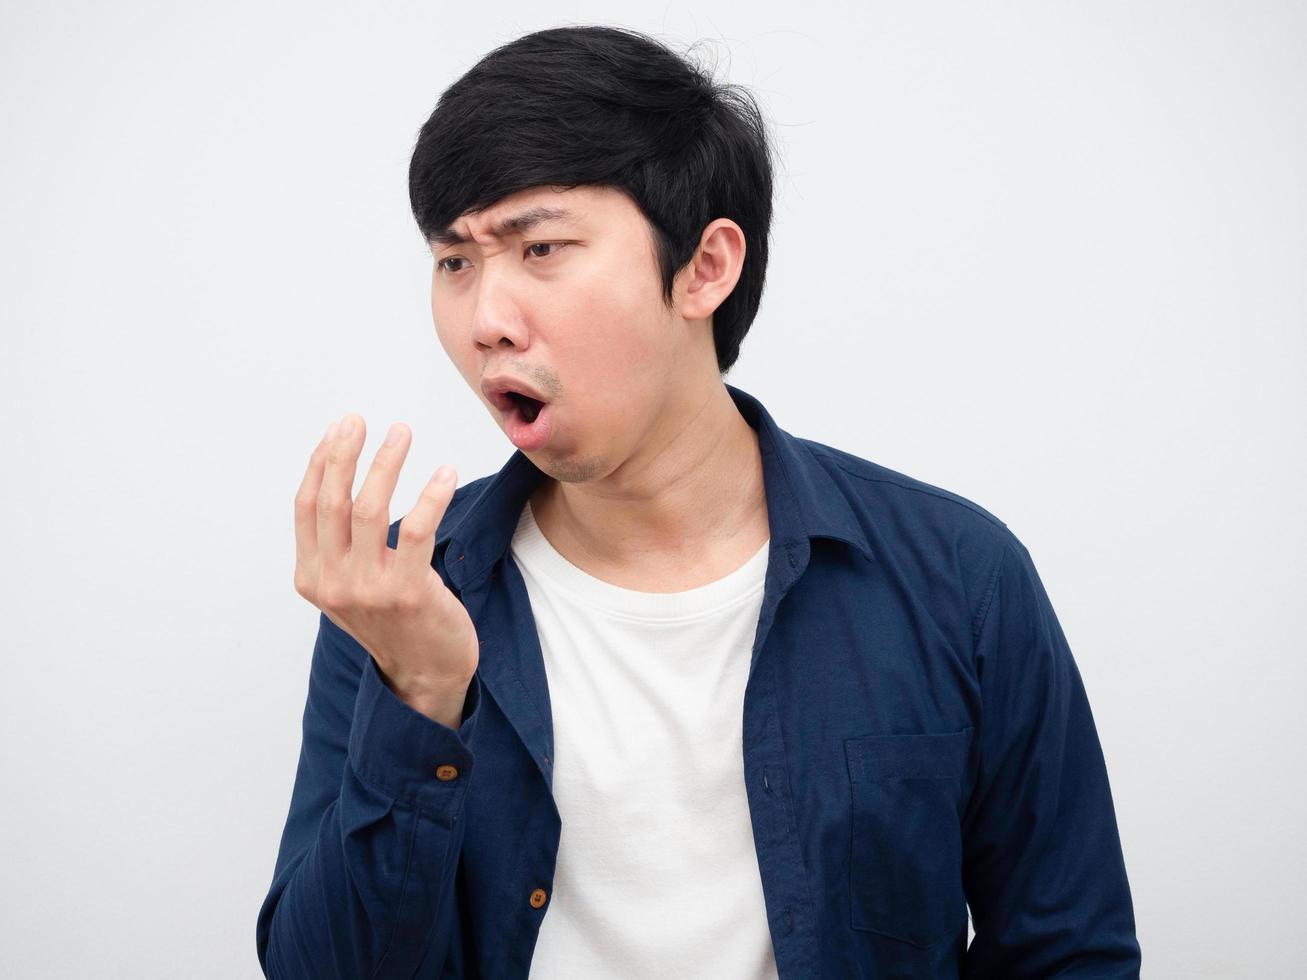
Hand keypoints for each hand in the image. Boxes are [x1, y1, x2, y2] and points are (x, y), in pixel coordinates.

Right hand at [293, 413, 477, 705]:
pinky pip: (416, 528)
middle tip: (361, 421)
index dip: (321, 463)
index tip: (339, 430)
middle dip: (344, 453)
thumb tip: (339, 475)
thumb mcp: (350, 586)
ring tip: (402, 433)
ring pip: (369, 509)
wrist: (425, 672)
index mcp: (311, 578)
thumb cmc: (394, 620)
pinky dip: (430, 494)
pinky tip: (444, 473)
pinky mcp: (407, 593)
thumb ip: (337, 546)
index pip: (307, 507)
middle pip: (331, 502)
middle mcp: (332, 584)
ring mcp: (367, 590)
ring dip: (386, 463)